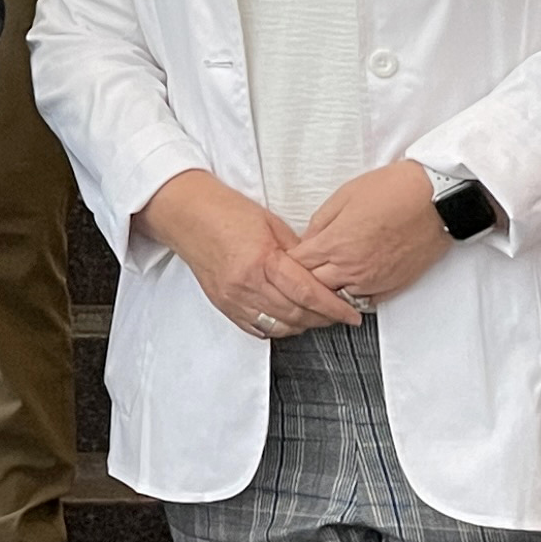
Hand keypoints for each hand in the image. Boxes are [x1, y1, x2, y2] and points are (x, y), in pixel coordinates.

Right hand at [141, 169, 360, 338]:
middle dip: (324, 318)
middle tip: (340, 314)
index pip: (308, 293)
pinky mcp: (225, 306)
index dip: (335, 307)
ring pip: (279, 327)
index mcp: (262, 260)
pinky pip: (258, 329)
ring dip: (303, 325)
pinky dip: (278, 328)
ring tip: (318, 316)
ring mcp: (234, 299)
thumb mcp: (272, 225)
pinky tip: (289, 319)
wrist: (189, 215)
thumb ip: (298, 253)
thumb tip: (322, 271)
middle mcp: (247, 284)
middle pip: (296, 315)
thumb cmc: (226, 212)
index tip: (351, 313)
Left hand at [292, 162, 452, 305]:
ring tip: (324, 279)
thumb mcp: (345, 195)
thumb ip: (320, 222)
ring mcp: (373, 281)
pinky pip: (364, 301)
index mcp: (335, 244)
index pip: (297, 265)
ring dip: (328, 290)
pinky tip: (350, 283)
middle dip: (303, 280)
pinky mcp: (393, 286)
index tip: (286, 259)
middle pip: (313, 287)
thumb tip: (308, 239)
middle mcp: (352, 268)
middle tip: (300, 272)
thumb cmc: (395, 191)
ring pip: (337, 298)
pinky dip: (354, 294)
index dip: (288, 262)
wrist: (437, 200)